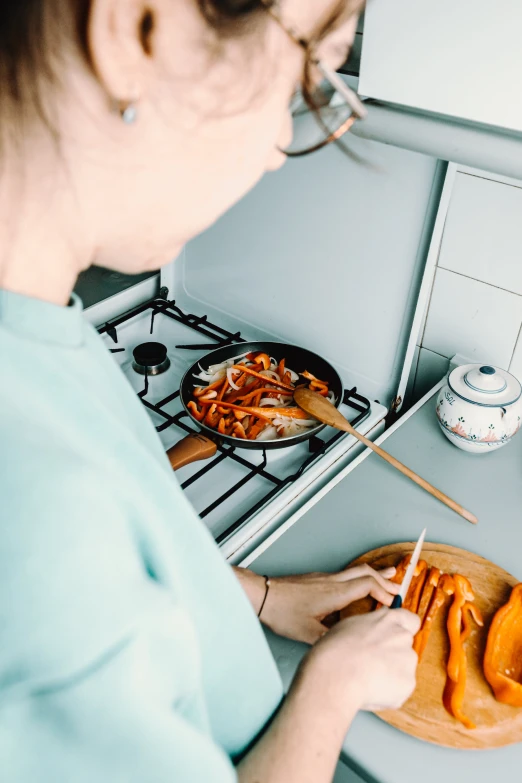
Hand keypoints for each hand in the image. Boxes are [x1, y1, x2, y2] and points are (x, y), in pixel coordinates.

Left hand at [260, 565, 400, 643]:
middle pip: (365, 573)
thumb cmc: (283, 612)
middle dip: (385, 579)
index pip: (367, 585)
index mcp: (335, 593)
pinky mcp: (317, 579)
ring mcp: (324, 578)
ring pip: (355, 571)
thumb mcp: (308, 633)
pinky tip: (357, 586)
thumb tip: (347, 647)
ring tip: (387, 576)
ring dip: (373, 574)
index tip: (394, 604)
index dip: (384, 593)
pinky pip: (345, 574)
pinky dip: (359, 577)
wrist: (262, 595)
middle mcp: (332, 581)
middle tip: (399, 586)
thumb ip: (331, 639)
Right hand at [303, 608, 419, 714]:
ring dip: (391, 675)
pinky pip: (400, 689)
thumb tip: (377, 627)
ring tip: (367, 679)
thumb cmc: (335, 648)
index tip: (394, 639)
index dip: (404, 631)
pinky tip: (370, 690)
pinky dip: (389, 692)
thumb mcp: (351, 625)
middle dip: (393, 656)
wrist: (336, 674)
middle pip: (405, 648)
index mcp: (388, 619)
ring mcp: (408, 660)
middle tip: (373, 665)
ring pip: (403, 669)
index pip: (411, 621)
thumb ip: (372, 625)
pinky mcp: (408, 683)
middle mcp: (402, 637)